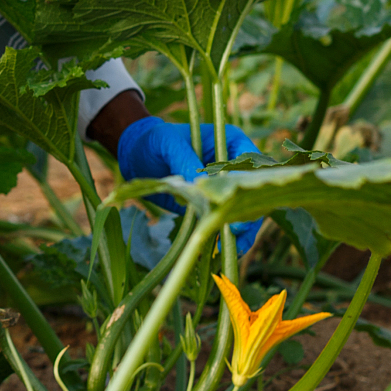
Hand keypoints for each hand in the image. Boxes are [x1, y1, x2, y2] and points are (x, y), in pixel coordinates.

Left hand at [115, 115, 261, 253]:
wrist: (137, 154)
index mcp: (231, 143)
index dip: (252, 184)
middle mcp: (234, 168)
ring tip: (233, 250)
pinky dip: (224, 237)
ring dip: (240, 232)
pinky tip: (219, 250)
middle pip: (252, 193)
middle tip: (237, 233)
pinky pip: (222, 221)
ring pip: (242, 212)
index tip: (240, 202)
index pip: (253, 164)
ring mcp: (224, 189)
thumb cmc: (157, 139)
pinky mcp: (211, 205)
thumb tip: (197, 185)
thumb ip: (184, 159)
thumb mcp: (169, 143)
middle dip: (248, 215)